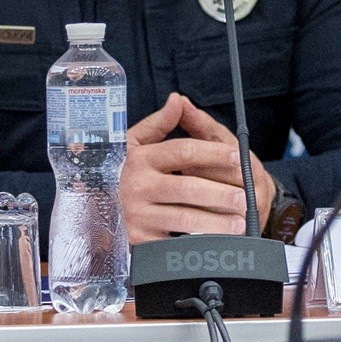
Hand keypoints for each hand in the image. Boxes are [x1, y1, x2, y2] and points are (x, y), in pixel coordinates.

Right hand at [120, 93, 262, 243]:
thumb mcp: (135, 144)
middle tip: (244, 198)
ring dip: (216, 222)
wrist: (95, 207)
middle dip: (220, 194)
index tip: (238, 157)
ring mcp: (138, 214)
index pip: (183, 151)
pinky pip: (175, 241)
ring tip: (238, 223)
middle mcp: (138, 185)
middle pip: (188, 187)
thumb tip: (178, 100)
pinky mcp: (140, 239)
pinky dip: (198, 240)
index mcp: (140, 158)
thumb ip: (160, 123)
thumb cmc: (124, 172)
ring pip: (185, 217)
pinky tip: (216, 241)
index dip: (214, 153)